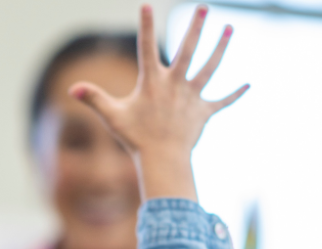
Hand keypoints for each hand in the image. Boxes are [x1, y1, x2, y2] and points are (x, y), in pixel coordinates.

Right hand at [69, 4, 247, 200]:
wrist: (162, 159)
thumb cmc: (135, 138)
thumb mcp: (112, 116)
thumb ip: (94, 98)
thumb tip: (72, 88)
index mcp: (153, 82)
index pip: (147, 48)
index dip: (146, 26)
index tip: (146, 5)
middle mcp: (176, 84)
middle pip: (189, 50)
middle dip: (196, 27)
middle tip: (203, 6)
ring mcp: (192, 97)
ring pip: (210, 68)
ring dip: (221, 47)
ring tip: (229, 28)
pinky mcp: (204, 112)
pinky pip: (222, 101)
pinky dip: (234, 94)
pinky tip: (248, 85)